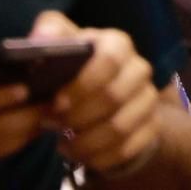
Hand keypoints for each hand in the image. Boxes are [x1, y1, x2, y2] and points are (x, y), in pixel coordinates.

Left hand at [31, 11, 162, 176]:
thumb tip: (39, 38)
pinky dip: (98, 157)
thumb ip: (49, 32)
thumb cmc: (77, 64)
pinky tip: (79, 153)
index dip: (83, 84)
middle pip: (114, 97)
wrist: (104, 91)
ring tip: (63, 144)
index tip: (56, 102)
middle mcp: (139, 69)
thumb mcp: (62, 42)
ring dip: (86, 142)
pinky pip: (127, 149)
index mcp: (118, 44)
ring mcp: (148, 99)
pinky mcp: (151, 127)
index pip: (109, 60)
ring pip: (119, 128)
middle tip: (54, 125)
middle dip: (79, 116)